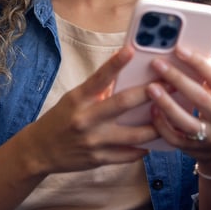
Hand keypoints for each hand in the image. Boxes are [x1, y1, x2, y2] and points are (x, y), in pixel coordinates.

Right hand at [18, 45, 160, 175]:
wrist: (39, 151)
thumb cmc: (60, 120)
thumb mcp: (73, 100)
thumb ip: (97, 90)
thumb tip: (122, 74)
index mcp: (78, 99)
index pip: (99, 78)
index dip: (116, 63)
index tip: (132, 50)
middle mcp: (86, 119)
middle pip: (123, 103)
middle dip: (150, 93)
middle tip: (171, 85)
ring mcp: (93, 141)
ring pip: (134, 134)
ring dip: (155, 125)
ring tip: (170, 117)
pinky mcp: (98, 159)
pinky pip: (127, 154)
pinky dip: (142, 148)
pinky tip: (154, 143)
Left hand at [145, 47, 210, 169]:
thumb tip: (201, 53)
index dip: (197, 63)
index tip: (179, 50)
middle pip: (200, 98)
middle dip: (177, 79)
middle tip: (158, 64)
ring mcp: (209, 137)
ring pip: (186, 121)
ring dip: (167, 103)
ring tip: (151, 87)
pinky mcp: (193, 149)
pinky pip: (175, 138)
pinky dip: (162, 124)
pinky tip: (152, 110)